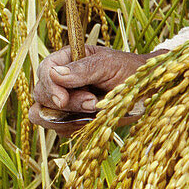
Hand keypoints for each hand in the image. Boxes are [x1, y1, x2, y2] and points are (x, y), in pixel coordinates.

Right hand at [29, 45, 158, 135]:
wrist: (147, 90)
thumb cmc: (130, 70)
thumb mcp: (109, 64)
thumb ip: (83, 68)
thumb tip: (55, 73)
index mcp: (68, 59)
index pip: (45, 70)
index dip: (49, 86)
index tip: (62, 100)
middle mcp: (61, 80)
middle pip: (41, 95)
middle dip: (66, 103)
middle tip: (93, 102)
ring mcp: (65, 101)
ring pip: (45, 115)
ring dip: (69, 116)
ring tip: (96, 109)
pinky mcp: (71, 119)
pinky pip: (60, 129)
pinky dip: (76, 127)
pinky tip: (94, 119)